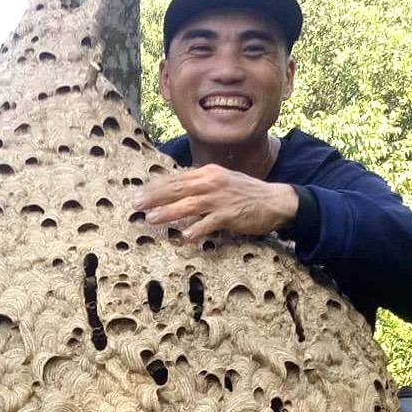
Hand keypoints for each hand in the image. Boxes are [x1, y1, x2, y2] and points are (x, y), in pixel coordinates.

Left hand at [134, 165, 298, 243]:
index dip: (156, 187)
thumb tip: (176, 192)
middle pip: (178, 189)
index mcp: (208, 173)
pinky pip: (209, 223)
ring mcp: (220, 198)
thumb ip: (200, 185)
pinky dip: (197, 230)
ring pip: (189, 205)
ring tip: (151, 219)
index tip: (139, 194)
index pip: (176, 179)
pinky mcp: (230, 215)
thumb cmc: (245, 194)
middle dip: (155, 197)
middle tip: (136, 205)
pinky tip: (184, 238)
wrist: (275, 201)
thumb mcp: (221, 182)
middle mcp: (212, 182)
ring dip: (169, 212)